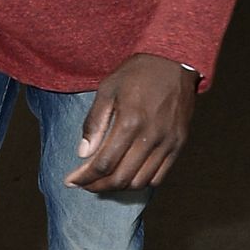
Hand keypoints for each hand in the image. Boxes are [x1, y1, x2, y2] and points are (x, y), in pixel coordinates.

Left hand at [64, 54, 196, 193]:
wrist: (174, 61)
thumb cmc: (137, 73)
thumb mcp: (108, 89)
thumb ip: (94, 122)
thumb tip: (83, 153)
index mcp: (130, 121)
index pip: (103, 163)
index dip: (84, 177)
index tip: (71, 181)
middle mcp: (150, 136)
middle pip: (121, 178)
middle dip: (97, 186)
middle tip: (84, 184)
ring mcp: (167, 142)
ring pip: (140, 182)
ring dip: (118, 187)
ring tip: (103, 181)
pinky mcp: (178, 144)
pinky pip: (159, 177)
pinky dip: (140, 182)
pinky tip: (127, 175)